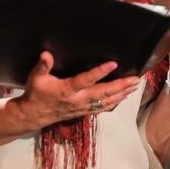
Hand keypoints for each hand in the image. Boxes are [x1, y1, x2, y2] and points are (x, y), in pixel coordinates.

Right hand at [11, 52, 139, 130]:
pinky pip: (103, 108)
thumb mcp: (36, 77)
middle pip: (103, 93)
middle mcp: (78, 100)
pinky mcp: (84, 111)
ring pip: (106, 102)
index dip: (99, 72)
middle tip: (135, 79)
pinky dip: (115, 102)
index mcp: (67, 90)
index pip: (86, 80)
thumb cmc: (36, 93)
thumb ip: (42, 65)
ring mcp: (83, 107)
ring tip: (134, 86)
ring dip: (122, 94)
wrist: (34, 114)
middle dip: (120, 86)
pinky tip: (124, 97)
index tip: (112, 64)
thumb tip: (46, 54)